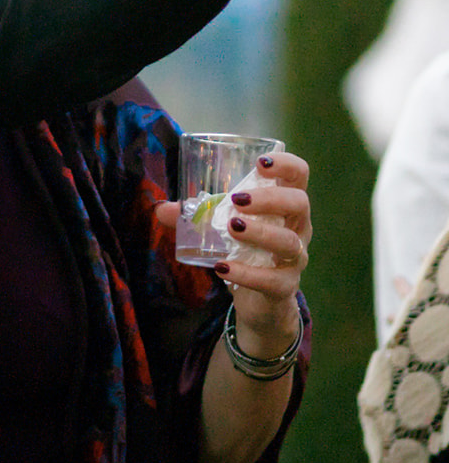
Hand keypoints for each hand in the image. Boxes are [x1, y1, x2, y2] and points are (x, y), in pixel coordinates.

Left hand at [159, 151, 310, 353]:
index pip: (299, 175)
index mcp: (285, 205)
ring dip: (260, 232)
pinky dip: (246, 273)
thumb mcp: (223, 227)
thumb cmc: (246, 249)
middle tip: (238, 200)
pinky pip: (273, 280)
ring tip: (232, 227)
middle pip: (299, 203)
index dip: (286, 165)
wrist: (262, 299)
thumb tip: (162, 210)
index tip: (260, 163)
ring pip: (289, 242)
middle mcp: (298, 228)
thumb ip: (196, 216)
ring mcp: (295, 258)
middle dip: (270, 198)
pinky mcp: (285, 286)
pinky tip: (223, 268)